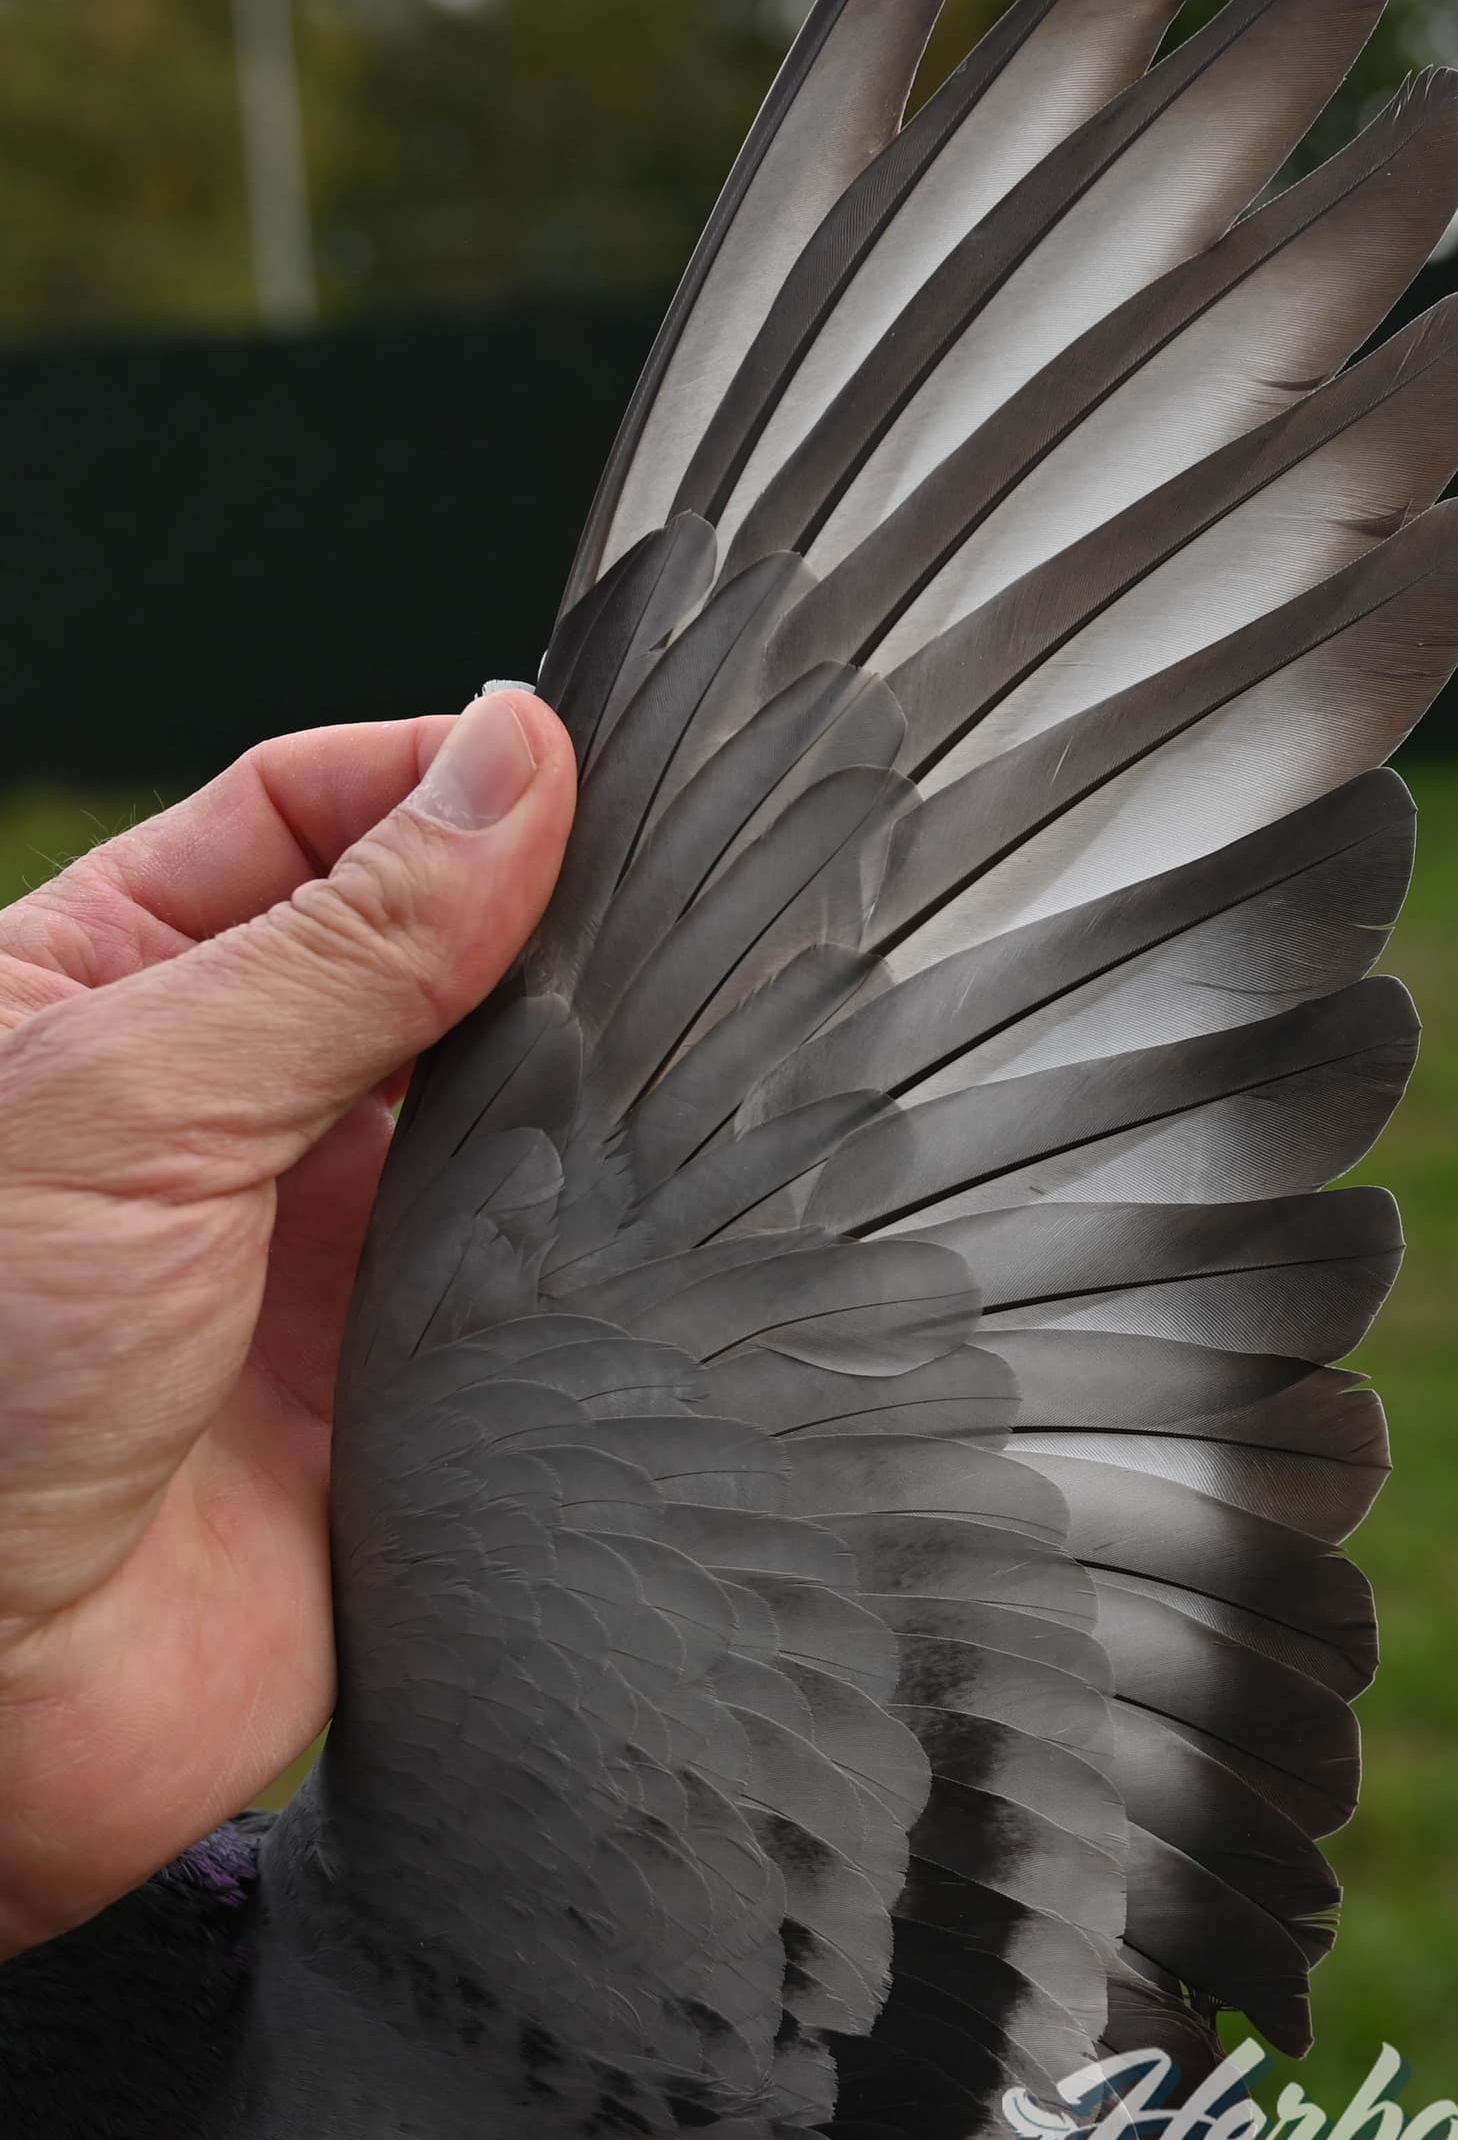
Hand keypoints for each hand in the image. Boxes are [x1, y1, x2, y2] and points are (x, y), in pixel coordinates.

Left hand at [0, 694, 574, 1956]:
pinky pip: (537, 1264)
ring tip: (663, 1040)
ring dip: (576, 1073)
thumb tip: (510, 765)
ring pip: (498, 1100)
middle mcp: (225, 1100)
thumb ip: (342, 937)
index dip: (441, 779)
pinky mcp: (407, 1374)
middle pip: (420, 946)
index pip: (309, 812)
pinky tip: (653, 1191)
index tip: (569, 769)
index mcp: (111, 983)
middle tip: (654, 901)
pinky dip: (599, 1225)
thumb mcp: (134, 1097)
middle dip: (532, 918)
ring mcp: (318, 1237)